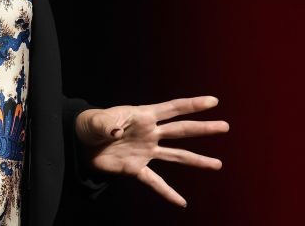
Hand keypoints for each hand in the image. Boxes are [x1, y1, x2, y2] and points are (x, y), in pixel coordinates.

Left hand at [74, 95, 228, 206]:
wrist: (80, 143)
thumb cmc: (90, 124)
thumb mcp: (97, 120)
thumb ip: (107, 123)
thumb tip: (116, 131)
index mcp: (143, 116)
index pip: (172, 109)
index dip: (192, 105)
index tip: (213, 101)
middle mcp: (150, 133)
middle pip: (181, 130)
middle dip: (203, 128)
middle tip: (225, 126)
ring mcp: (146, 151)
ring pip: (176, 156)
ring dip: (196, 160)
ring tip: (217, 164)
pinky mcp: (136, 169)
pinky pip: (155, 182)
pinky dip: (168, 193)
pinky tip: (182, 203)